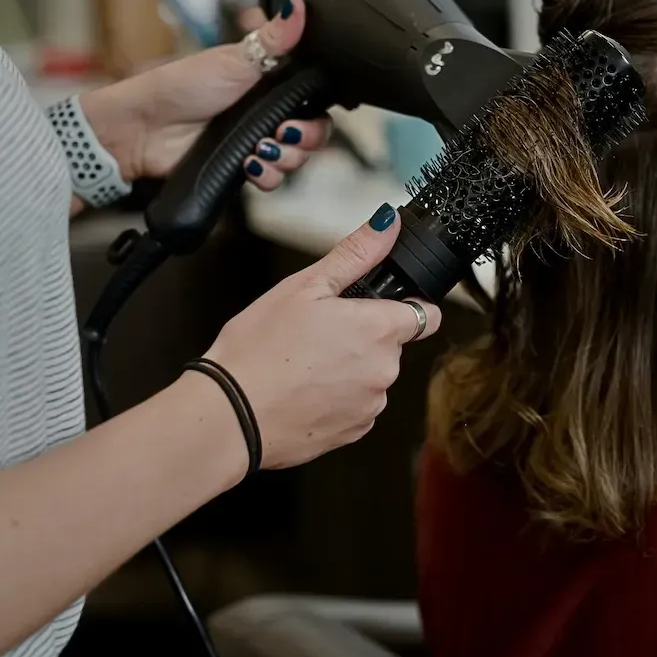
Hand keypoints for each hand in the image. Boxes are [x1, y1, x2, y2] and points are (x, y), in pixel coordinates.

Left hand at [79, 0, 329, 190]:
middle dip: (306, 138)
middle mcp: (268, 113)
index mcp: (271, 83)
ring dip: (286, 159)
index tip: (307, 111)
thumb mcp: (235, 59)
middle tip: (283, 133)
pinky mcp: (243, 167)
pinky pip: (272, 180)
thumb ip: (275, 37)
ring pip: (296, 159)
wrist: (145, 128)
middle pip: (314, 133)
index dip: (319, 110)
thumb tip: (298, 0)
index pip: (315, 100)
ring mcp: (256, 141)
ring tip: (260, 151)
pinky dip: (267, 176)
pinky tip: (249, 166)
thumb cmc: (182, 86)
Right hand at [190, 205, 441, 470]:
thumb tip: (387, 224)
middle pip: (392, 345)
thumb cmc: (259, 349)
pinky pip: (356, 407)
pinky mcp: (353, 432)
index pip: (426, 314)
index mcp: (379, 329)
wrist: (230, 416)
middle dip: (364, 337)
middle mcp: (385, 370)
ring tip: (304, 363)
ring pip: (372, 377)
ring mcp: (370, 405)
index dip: (404, 306)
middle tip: (318, 332)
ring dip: (350, 369)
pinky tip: (302, 390)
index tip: (378, 306)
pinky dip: (336, 399)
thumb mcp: (304, 286)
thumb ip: (355, 254)